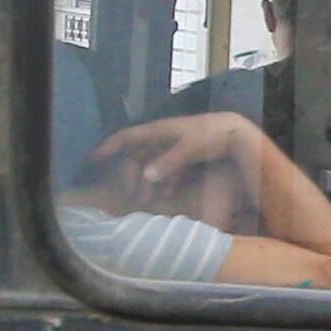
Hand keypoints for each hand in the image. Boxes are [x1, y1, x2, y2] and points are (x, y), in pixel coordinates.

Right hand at [83, 108, 274, 228]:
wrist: (236, 133)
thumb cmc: (211, 136)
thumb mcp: (187, 149)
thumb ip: (167, 163)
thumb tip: (146, 175)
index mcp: (159, 131)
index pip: (128, 136)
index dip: (110, 146)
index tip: (94, 159)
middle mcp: (164, 137)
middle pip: (140, 156)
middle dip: (133, 175)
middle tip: (132, 195)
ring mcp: (175, 145)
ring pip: (154, 164)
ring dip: (149, 181)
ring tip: (148, 200)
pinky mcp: (188, 154)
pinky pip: (170, 168)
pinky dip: (167, 181)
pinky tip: (169, 195)